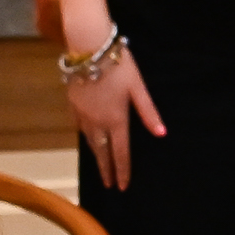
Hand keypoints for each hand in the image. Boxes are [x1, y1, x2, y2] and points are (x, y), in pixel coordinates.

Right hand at [67, 58, 164, 189]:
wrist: (89, 47)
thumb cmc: (118, 65)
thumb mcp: (138, 87)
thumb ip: (148, 112)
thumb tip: (161, 133)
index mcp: (116, 120)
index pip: (120, 152)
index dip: (122, 171)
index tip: (121, 187)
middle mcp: (98, 121)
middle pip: (102, 151)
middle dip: (106, 169)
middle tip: (108, 185)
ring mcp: (83, 114)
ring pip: (89, 140)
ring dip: (96, 154)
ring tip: (100, 164)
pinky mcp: (73, 103)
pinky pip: (79, 126)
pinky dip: (85, 135)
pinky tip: (86, 137)